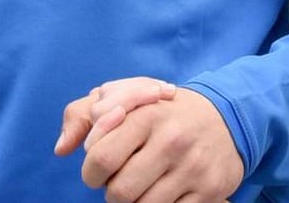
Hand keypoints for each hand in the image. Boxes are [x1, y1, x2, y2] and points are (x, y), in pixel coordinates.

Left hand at [66, 87, 243, 202]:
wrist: (227, 115)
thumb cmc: (163, 109)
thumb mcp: (124, 97)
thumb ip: (83, 115)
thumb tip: (61, 149)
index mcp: (145, 115)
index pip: (99, 158)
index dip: (91, 171)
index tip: (100, 168)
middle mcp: (171, 141)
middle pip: (118, 192)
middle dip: (112, 191)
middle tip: (122, 180)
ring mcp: (192, 168)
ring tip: (142, 185)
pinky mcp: (208, 191)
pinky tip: (163, 192)